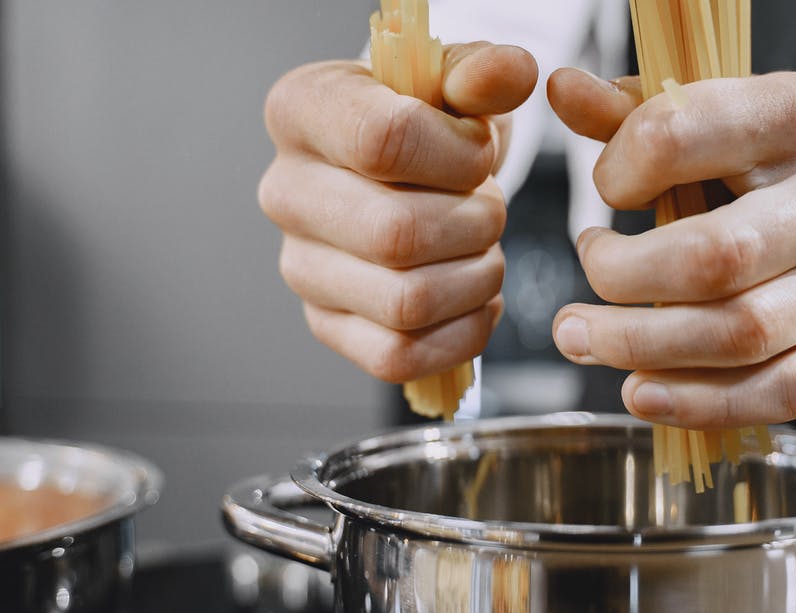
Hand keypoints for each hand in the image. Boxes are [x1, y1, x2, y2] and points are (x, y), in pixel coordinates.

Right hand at [259, 44, 536, 382]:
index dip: (458, 154)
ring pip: (406, 303)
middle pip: (397, 235)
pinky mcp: (327, 325)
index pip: (383, 142)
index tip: (477, 150)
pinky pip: (400, 358)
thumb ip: (483, 71)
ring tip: (482, 248)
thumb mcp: (456, 81)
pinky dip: (461, 334)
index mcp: (302, 111)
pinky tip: (474, 297)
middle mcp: (284, 192)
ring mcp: (300, 266)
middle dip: (476, 224)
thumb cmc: (427, 121)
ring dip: (476, 278)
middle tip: (488, 208)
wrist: (409, 170)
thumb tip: (510, 73)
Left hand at [547, 69, 795, 427]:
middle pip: (714, 257)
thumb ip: (634, 110)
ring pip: (742, 333)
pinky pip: (782, 392)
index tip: (607, 194)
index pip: (683, 137)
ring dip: (642, 348)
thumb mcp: (720, 113)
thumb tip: (561, 90)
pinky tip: (641, 393)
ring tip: (582, 339)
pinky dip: (702, 403)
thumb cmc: (780, 157)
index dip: (621, 172)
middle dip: (619, 281)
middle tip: (574, 295)